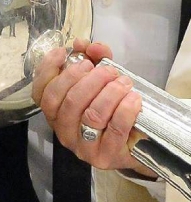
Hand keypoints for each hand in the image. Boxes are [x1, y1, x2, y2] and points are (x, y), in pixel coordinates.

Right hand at [32, 39, 151, 174]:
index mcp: (57, 112)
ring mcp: (83, 147)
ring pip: (91, 114)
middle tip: (108, 71)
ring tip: (124, 82)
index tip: (66, 52)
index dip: (49, 70)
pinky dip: (125, 109)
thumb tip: (88, 45)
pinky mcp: (105, 156)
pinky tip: (133, 98)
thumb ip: (96, 60)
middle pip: (68, 101)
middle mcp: (64, 130)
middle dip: (90, 79)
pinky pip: (115, 129)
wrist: (138, 143)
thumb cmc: (115, 110)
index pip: (42, 92)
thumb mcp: (104, 81)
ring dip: (110, 92)